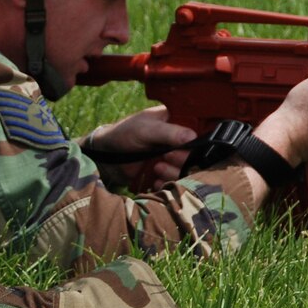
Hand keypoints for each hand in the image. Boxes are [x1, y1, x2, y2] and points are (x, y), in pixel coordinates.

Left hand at [82, 105, 196, 189]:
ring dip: (174, 173)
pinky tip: (156, 181)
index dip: (195, 145)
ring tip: (157, 167)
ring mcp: (174, 159)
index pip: (201, 134)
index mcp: (179, 123)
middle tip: (165, 157)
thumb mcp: (146, 129)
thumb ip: (168, 132)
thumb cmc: (124, 134)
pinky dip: (167, 184)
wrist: (106, 157)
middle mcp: (180, 142)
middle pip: (196, 156)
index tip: (181, 148)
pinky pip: (175, 183)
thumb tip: (192, 137)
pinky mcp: (166, 174)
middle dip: (182, 160)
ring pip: (187, 171)